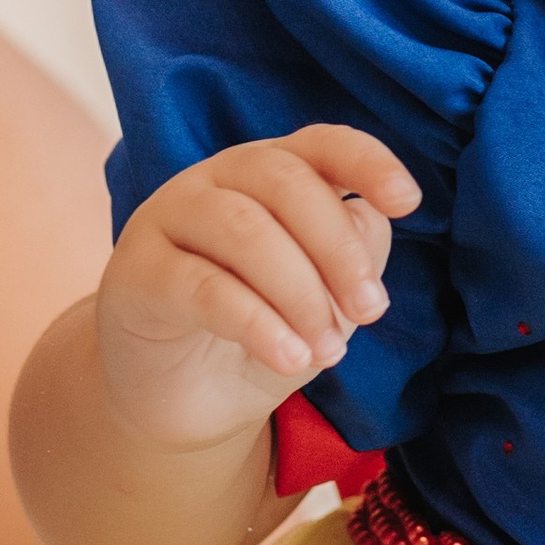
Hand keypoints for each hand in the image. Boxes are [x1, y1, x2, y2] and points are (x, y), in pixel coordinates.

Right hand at [94, 125, 418, 453]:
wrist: (187, 401)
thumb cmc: (266, 330)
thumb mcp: (325, 296)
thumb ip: (352, 252)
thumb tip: (370, 221)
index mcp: (272, 171)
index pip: (322, 144)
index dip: (368, 162)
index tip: (409, 202)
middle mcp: (217, 179)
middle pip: (285, 182)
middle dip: (338, 248)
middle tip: (371, 311)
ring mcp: (168, 217)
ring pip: (244, 230)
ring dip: (300, 293)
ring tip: (328, 351)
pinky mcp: (135, 272)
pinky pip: (202, 286)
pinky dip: (257, 323)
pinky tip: (289, 359)